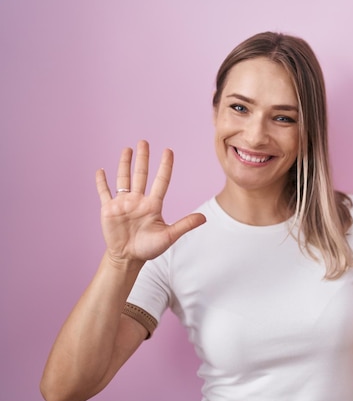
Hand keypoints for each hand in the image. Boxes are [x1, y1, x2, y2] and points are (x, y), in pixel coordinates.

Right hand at [95, 140, 205, 263]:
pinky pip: (104, 193)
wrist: (128, 258)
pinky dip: (102, 182)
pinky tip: (101, 171)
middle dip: (143, 158)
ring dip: (124, 164)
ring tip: (127, 149)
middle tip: (144, 142)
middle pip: (141, 175)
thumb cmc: (149, 248)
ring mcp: (123, 204)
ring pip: (123, 179)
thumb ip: (185, 225)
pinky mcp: (108, 210)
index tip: (168, 151)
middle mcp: (138, 200)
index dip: (164, 166)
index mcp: (153, 205)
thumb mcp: (169, 236)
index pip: (161, 181)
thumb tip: (204, 218)